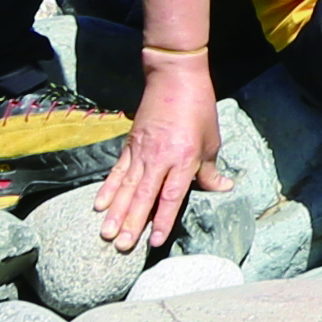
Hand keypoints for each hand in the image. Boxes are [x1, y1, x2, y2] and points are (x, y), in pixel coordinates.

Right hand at [95, 54, 218, 254]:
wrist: (174, 76)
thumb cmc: (198, 108)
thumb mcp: (211, 140)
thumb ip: (211, 170)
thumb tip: (222, 189)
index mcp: (183, 159)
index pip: (171, 196)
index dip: (163, 220)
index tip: (155, 240)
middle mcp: (160, 158)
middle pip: (144, 196)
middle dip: (132, 222)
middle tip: (121, 245)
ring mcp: (141, 152)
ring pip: (126, 187)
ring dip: (116, 212)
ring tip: (106, 233)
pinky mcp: (130, 144)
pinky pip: (118, 171)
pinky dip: (108, 188)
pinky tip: (98, 205)